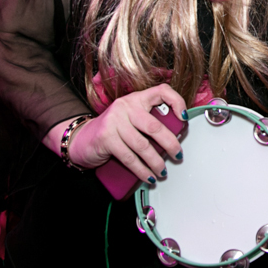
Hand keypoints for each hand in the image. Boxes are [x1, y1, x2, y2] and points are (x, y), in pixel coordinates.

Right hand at [68, 84, 187, 181]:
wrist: (82, 139)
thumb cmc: (113, 131)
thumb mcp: (131, 120)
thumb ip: (149, 122)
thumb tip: (175, 138)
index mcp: (136, 99)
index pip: (161, 91)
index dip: (176, 102)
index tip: (184, 118)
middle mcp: (126, 106)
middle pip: (155, 126)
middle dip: (171, 144)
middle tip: (178, 155)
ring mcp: (114, 121)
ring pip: (143, 146)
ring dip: (156, 162)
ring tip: (162, 171)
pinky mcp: (106, 138)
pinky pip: (129, 158)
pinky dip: (141, 170)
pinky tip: (148, 176)